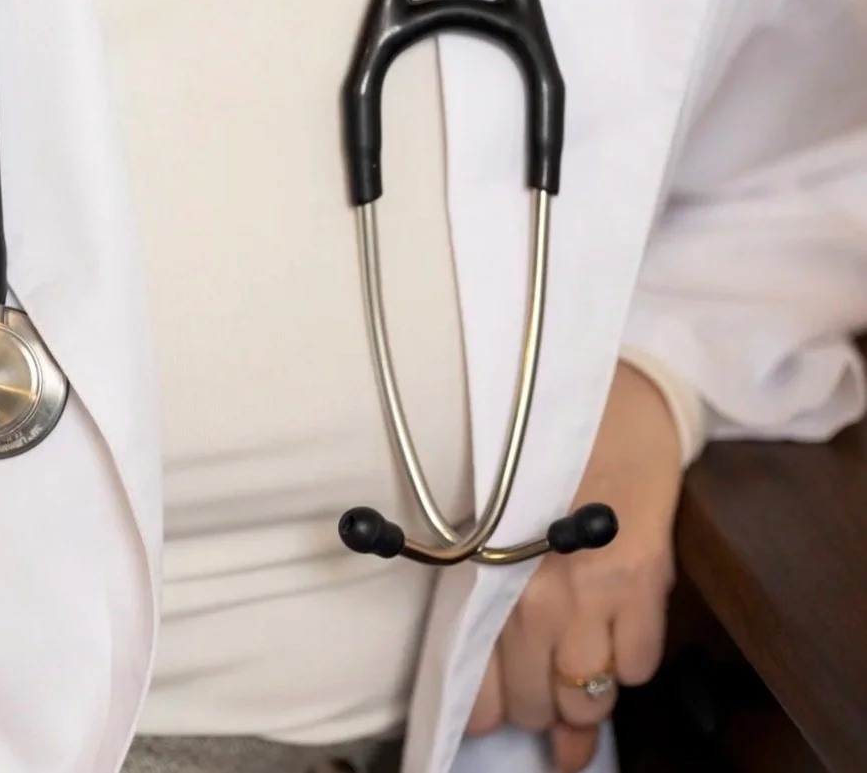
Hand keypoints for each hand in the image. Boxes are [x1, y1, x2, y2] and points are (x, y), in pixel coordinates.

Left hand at [465, 360, 684, 770]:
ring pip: (589, 695)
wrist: (612, 401)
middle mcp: (533, 592)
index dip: (487, 713)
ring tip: (580, 683)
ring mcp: (592, 590)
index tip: (488, 721)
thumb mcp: (488, 517)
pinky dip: (628, 664)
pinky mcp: (645, 580)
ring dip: (583, 699)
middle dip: (537, 705)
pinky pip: (639, 666)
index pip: (481, 682)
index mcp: (484, 575)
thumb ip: (480, 585)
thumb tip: (476, 658)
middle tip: (539, 691)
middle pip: (537, 699)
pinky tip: (618, 638)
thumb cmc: (537, 454)